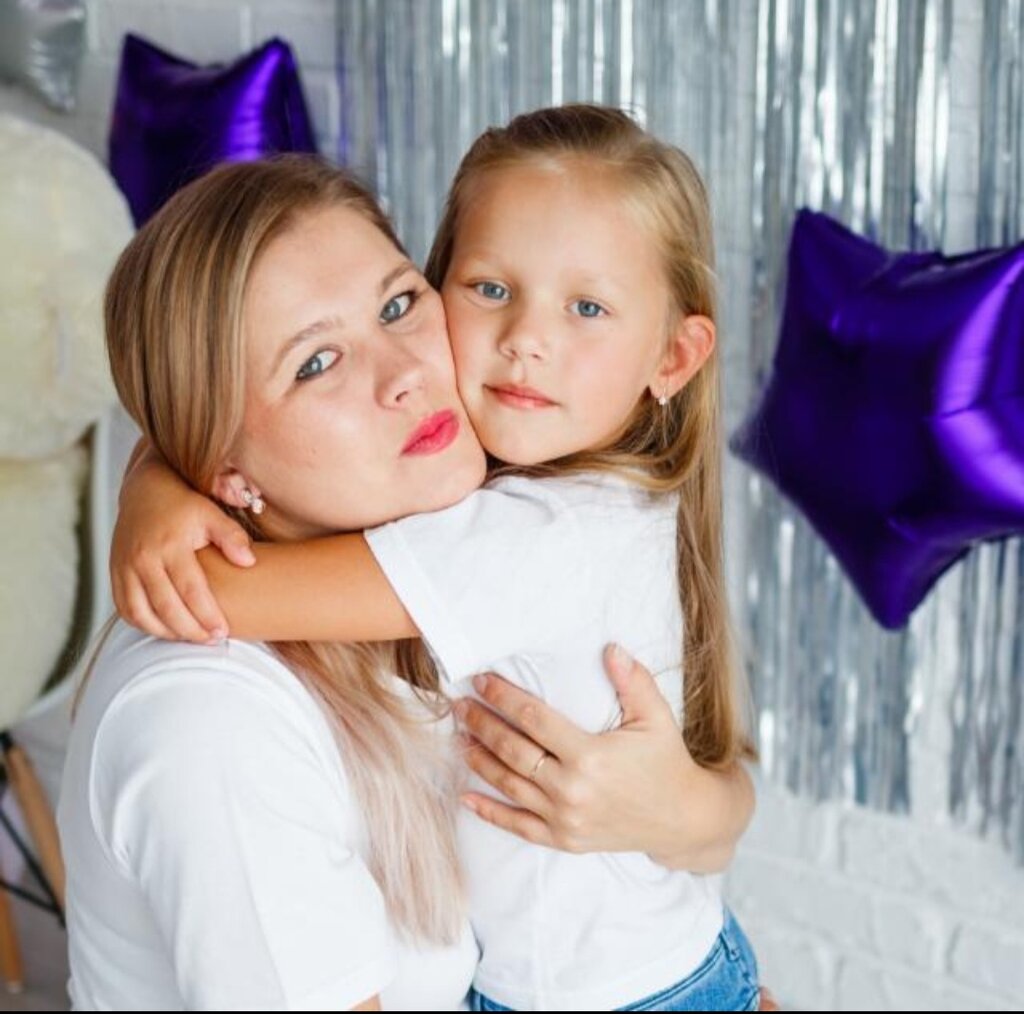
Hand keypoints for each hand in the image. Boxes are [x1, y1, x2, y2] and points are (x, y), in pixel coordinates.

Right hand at [111, 447, 254, 641]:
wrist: (144, 492)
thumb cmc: (184, 505)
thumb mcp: (211, 514)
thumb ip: (231, 536)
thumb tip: (249, 562)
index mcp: (169, 545)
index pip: (190, 589)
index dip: (207, 615)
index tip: (223, 631)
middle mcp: (143, 558)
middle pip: (166, 607)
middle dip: (191, 630)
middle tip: (212, 640)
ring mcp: (124, 568)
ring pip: (142, 614)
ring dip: (167, 632)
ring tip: (192, 637)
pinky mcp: (115, 574)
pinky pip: (126, 610)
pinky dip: (145, 624)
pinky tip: (168, 629)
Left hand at [455, 644, 753, 870]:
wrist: (682, 820)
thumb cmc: (667, 762)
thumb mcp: (656, 717)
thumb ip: (632, 681)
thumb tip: (610, 647)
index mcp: (591, 755)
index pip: (534, 719)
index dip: (504, 697)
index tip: (482, 680)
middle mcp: (572, 789)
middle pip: (513, 751)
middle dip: (482, 724)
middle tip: (459, 705)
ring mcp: (565, 818)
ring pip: (509, 785)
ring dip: (479, 759)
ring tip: (458, 737)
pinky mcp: (564, 839)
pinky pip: (518, 826)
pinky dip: (489, 812)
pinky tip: (465, 795)